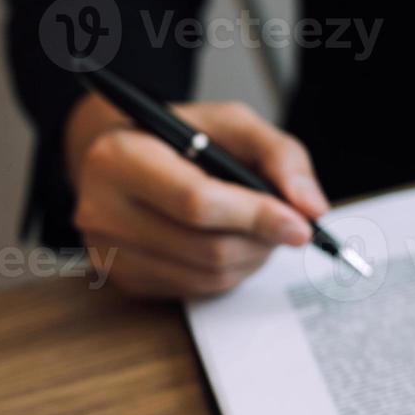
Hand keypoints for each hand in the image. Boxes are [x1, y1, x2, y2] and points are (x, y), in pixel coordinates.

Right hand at [65, 94, 329, 297]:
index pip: (197, 202)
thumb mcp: (235, 125)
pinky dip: (230, 272)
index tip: (300, 225)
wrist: (130, 157)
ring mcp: (109, 250)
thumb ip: (280, 156)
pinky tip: (231, 242)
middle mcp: (103, 207)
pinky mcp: (125, 279)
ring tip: (259, 229)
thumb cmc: (185, 138)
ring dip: (252, 258)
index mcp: (122, 157)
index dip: (257, 216)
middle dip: (262, 240)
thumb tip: (311, 207)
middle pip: (208, 247)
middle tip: (287, 224)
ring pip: (209, 276)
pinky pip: (198, 289)